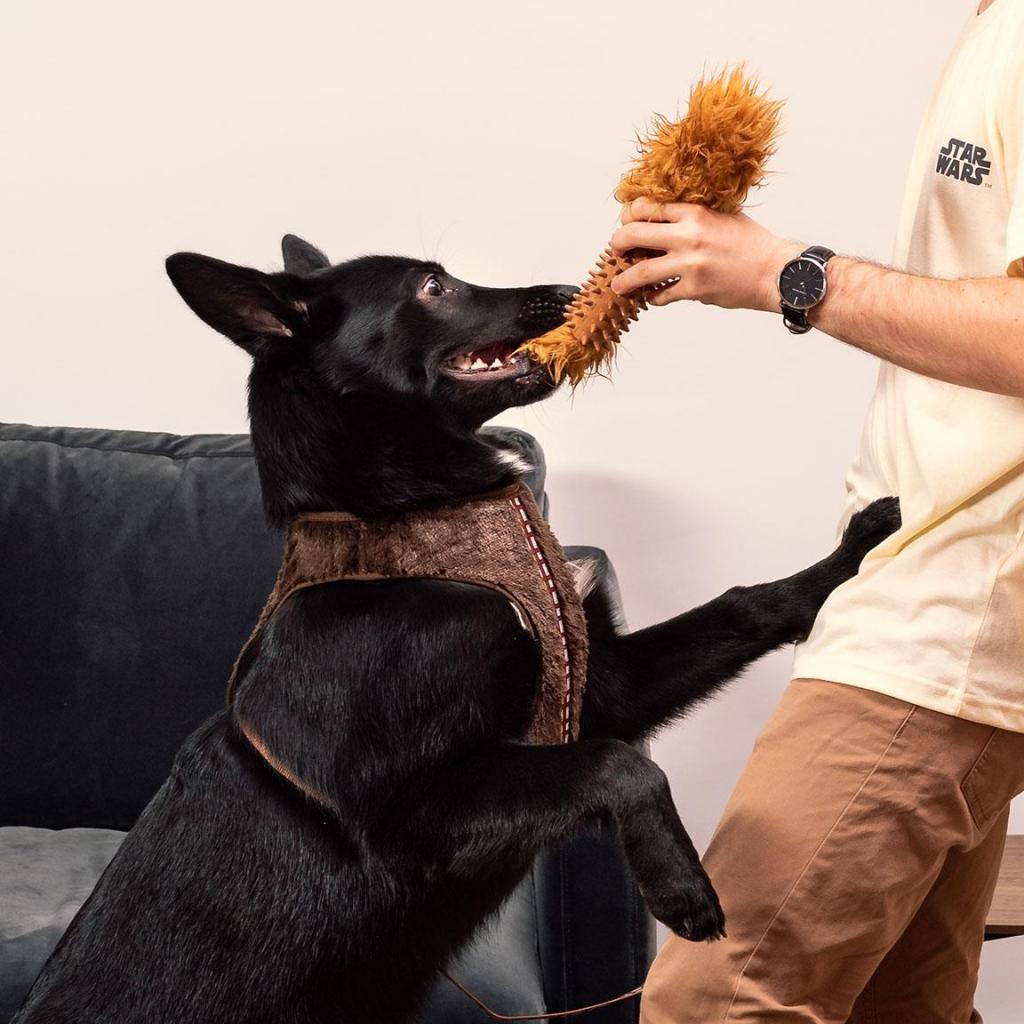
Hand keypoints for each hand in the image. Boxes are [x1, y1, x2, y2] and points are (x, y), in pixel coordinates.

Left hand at [609, 198, 803, 312]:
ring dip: (624, 280)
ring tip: (618, 285)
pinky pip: (662, 295)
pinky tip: (653, 297)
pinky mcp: (694, 290)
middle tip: (614, 250)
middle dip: (618, 243)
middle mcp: (688, 236)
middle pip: (633, 235)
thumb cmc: (753, 244)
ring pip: (640, 272)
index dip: (629, 215)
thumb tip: (668, 218)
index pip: (647, 208)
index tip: (626, 222)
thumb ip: (695, 216)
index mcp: (695, 213)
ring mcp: (689, 265)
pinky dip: (654, 298)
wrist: (776, 273)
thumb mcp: (724, 216)